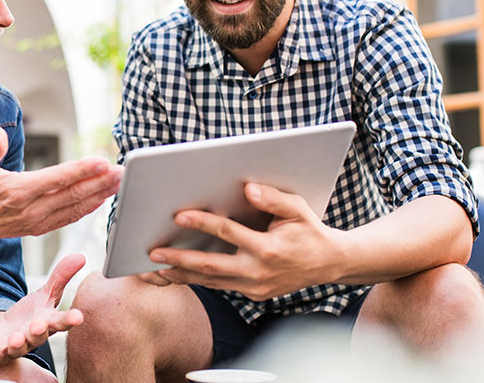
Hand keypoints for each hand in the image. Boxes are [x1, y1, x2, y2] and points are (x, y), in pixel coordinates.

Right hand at [0, 126, 122, 241]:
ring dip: (99, 195)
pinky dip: (87, 209)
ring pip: (75, 208)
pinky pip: (69, 218)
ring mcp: (37, 221)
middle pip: (74, 194)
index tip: (102, 161)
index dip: (82, 170)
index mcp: (20, 191)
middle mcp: (32, 209)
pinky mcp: (39, 227)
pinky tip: (100, 199)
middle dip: (100, 182)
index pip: (58, 178)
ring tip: (119, 183)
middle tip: (121, 171)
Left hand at [0, 253, 87, 363]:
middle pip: (39, 336)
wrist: (4, 332)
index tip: (78, 317)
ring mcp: (15, 347)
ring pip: (18, 348)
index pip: (61, 321)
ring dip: (17, 344)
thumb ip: (61, 276)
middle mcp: (33, 338)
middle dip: (39, 332)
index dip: (70, 320)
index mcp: (48, 323)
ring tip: (16, 338)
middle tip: (39, 324)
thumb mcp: (45, 294)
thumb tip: (81, 256)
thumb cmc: (30, 315)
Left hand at [146, 183, 346, 299]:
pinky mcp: (253, 295)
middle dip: (180, 260)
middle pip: (211, 267)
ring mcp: (255, 288)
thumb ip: (273, 199)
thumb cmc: (310, 230)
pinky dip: (197, 280)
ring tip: (154, 269)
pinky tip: (177, 273)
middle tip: (153, 254)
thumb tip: (248, 189)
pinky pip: (220, 286)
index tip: (179, 215)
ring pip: (211, 282)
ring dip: (182, 276)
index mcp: (269, 249)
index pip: (228, 233)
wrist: (330, 263)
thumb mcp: (298, 208)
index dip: (202, 223)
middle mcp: (260, 272)